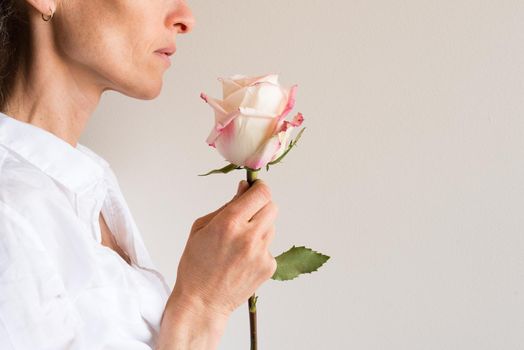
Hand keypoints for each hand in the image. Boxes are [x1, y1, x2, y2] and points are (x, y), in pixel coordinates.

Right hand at [169, 179, 277, 318]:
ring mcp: (261, 253)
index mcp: (229, 223)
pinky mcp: (269, 267)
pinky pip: (269, 247)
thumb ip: (227, 206)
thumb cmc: (196, 265)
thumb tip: (244, 188)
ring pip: (271, 226)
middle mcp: (249, 236)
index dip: (259, 187)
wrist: (202, 302)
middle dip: (260, 206)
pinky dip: (259, 248)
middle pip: (272, 206)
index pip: (261, 193)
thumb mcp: (201, 227)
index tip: (254, 188)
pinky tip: (242, 259)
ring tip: (239, 243)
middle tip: (247, 215)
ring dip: (259, 227)